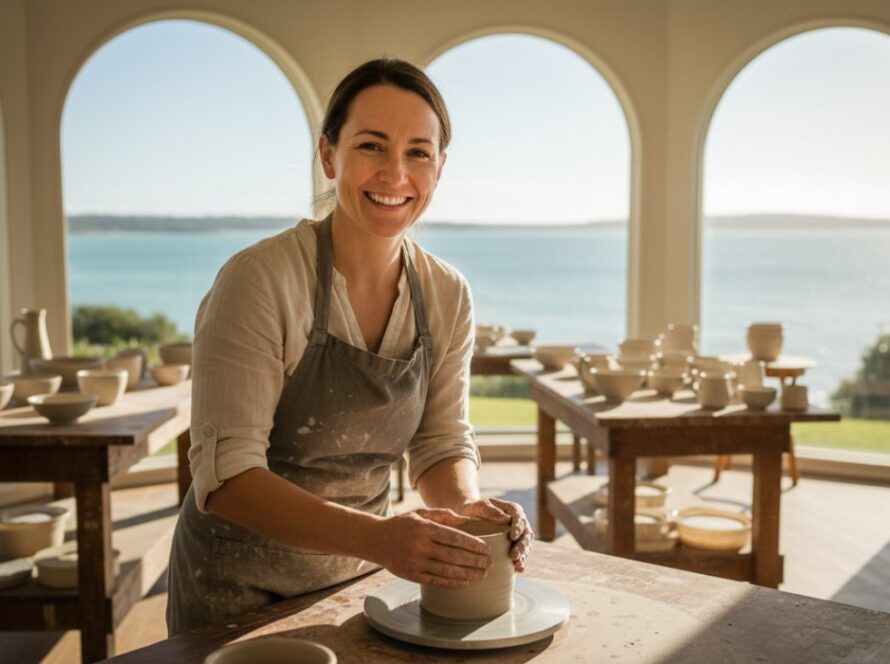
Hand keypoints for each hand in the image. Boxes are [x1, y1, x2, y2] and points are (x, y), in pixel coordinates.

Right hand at [368, 508, 492, 586]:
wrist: (375, 540)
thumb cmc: (402, 524)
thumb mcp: (420, 513)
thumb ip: (443, 515)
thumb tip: (466, 519)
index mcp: (425, 529)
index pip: (455, 538)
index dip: (474, 545)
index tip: (487, 549)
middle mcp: (421, 547)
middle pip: (455, 556)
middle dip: (476, 561)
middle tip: (490, 563)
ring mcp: (416, 563)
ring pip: (448, 571)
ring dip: (469, 574)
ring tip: (483, 574)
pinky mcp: (412, 575)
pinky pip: (437, 581)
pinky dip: (454, 582)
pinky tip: (466, 581)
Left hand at [457, 498, 533, 572]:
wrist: (469, 517)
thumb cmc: (474, 509)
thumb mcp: (479, 506)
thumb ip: (490, 510)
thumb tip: (506, 519)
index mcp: (512, 510)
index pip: (519, 517)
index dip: (518, 527)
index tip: (513, 536)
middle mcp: (519, 523)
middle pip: (525, 534)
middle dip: (522, 546)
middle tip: (514, 555)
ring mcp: (518, 536)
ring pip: (526, 546)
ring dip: (523, 556)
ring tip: (517, 565)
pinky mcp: (514, 547)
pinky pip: (520, 555)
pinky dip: (520, 562)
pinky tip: (518, 570)